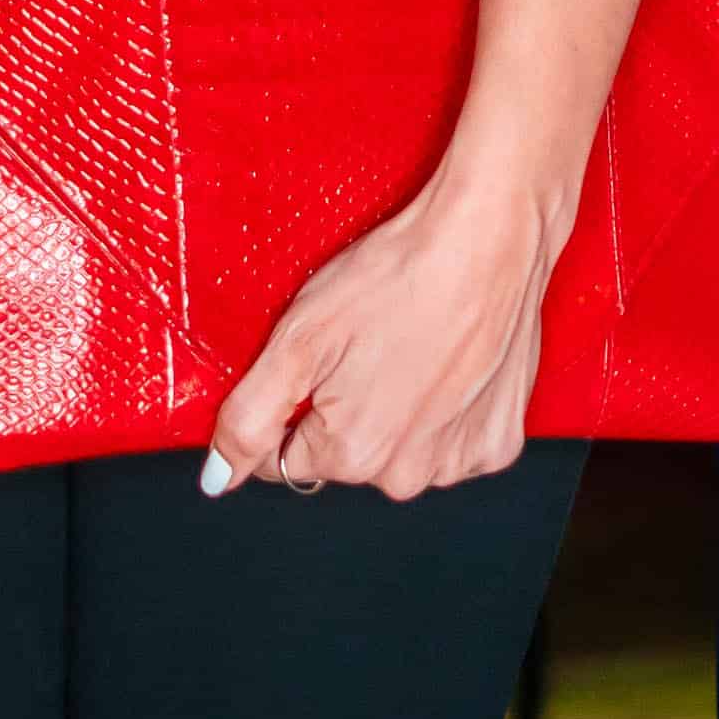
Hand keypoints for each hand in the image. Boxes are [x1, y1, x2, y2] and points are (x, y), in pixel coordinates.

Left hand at [203, 171, 563, 502]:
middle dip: (345, 410)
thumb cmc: (396, 276)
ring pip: (402, 451)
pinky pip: (454, 442)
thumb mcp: (298, 338)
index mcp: (351, 453)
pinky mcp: (499, 441)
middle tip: (366, 345)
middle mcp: (407, 474)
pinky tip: (449, 363)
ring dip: (399, 413)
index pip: (288, 458)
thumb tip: (220, 478)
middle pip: (348, 457)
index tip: (320, 361)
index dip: (294, 404)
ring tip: (411, 348)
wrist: (487, 240)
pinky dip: (448, 412)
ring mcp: (460, 462)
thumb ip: (248, 417)